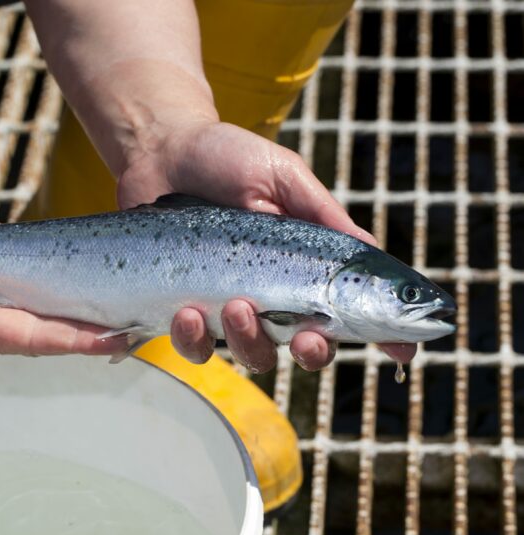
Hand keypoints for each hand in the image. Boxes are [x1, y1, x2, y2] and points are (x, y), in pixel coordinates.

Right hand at [0, 205, 126, 357]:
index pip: (25, 335)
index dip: (68, 339)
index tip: (111, 339)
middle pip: (49, 323)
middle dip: (94, 326)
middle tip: (145, 321)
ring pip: (47, 301)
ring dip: (87, 302)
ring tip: (135, 297)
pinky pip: (32, 273)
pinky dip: (63, 274)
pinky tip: (95, 266)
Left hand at [118, 120, 414, 370]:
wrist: (161, 150)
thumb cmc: (226, 157)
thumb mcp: (283, 176)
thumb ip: (323, 216)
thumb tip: (371, 253)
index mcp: (305, 265)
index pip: (351, 309)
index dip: (381, 337)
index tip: (402, 353)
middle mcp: (273, 293)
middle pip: (308, 348)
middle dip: (313, 352)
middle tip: (306, 337)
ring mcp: (229, 306)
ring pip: (254, 354)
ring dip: (250, 341)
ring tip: (234, 305)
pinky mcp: (185, 310)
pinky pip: (196, 347)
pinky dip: (193, 339)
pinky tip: (186, 313)